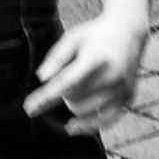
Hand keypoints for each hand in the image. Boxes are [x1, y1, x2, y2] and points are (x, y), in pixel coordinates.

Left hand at [22, 13, 148, 135]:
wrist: (129, 31)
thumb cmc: (95, 34)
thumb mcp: (73, 37)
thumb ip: (57, 57)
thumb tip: (42, 78)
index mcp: (97, 59)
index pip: (67, 84)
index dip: (46, 97)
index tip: (29, 108)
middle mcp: (113, 77)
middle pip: (74, 100)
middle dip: (62, 95)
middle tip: (65, 79)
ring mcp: (122, 90)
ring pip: (85, 113)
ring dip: (73, 106)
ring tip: (77, 88)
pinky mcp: (128, 99)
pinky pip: (104, 121)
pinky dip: (87, 126)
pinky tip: (71, 127)